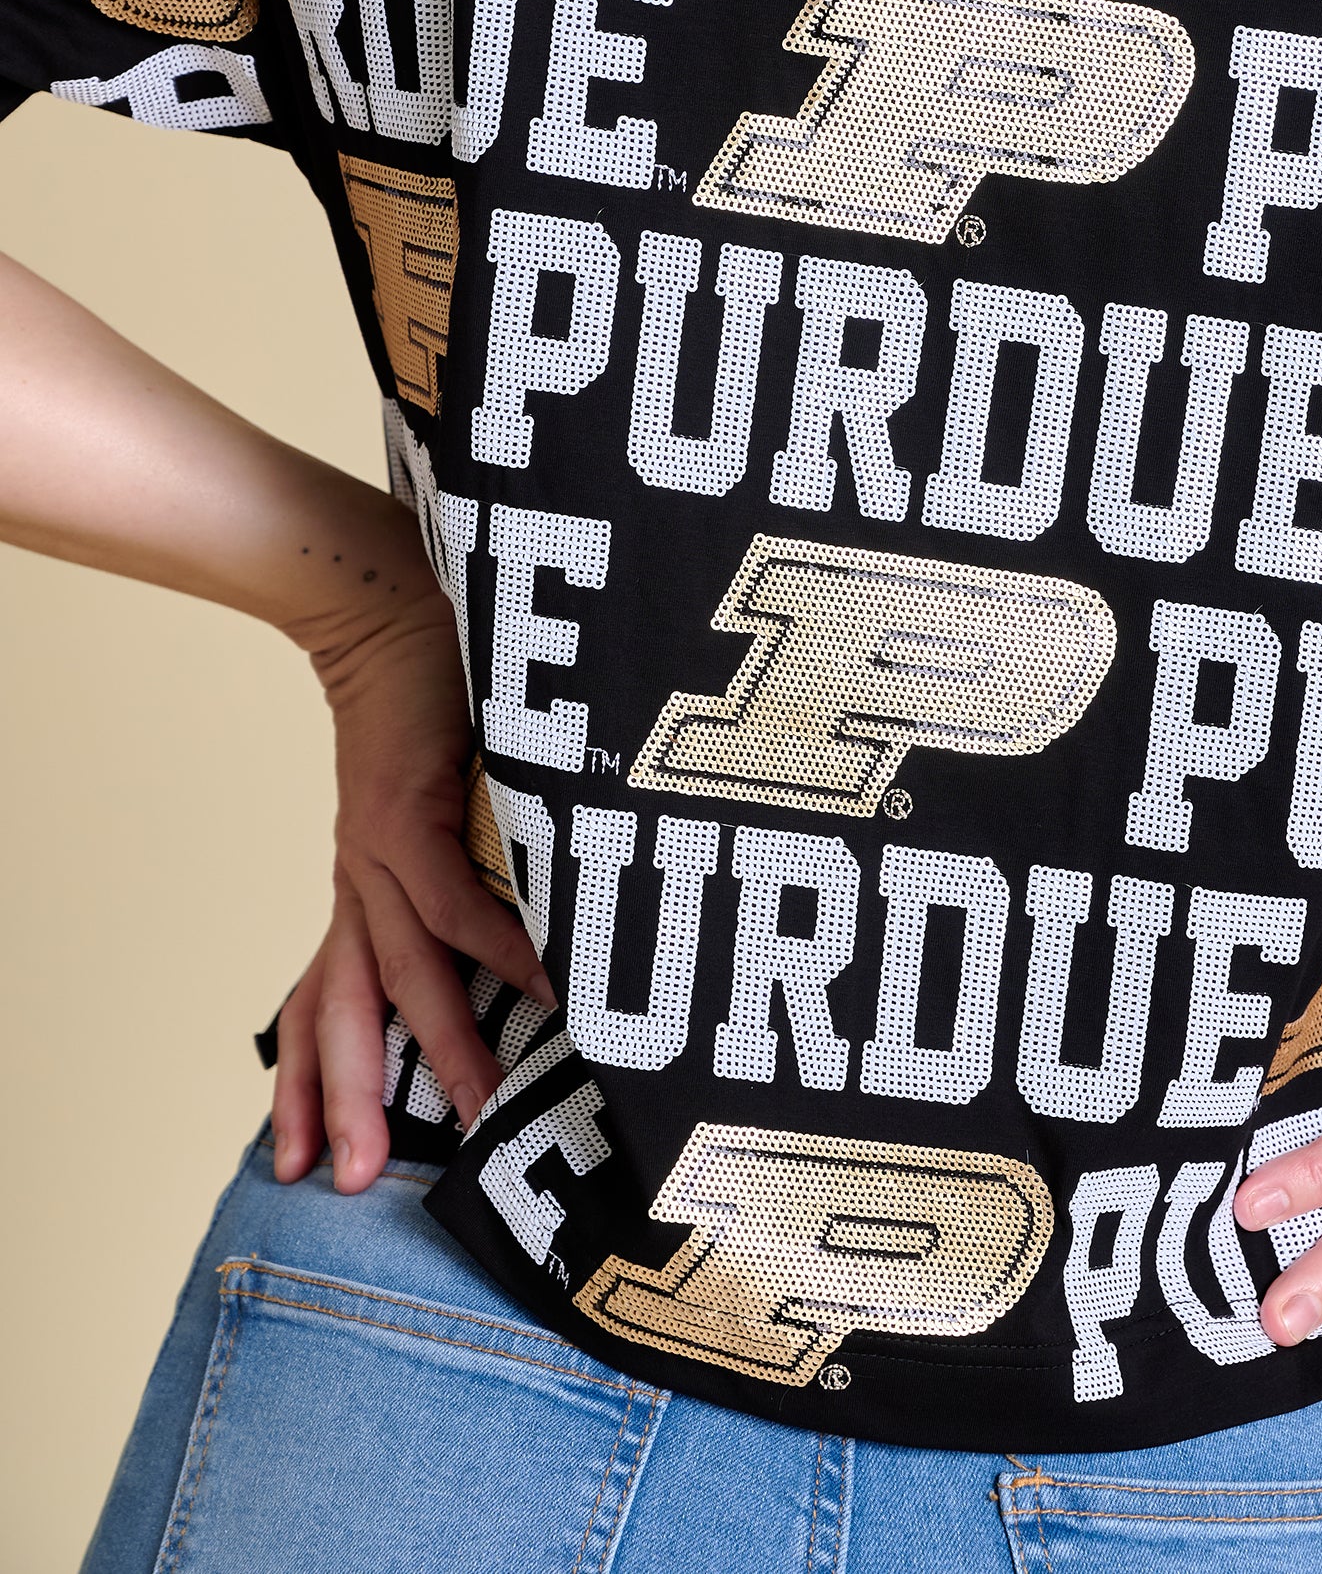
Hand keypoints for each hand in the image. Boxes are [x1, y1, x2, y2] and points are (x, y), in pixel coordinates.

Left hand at [270, 562, 551, 1190]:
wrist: (390, 599)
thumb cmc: (436, 692)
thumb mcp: (446, 795)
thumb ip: (479, 854)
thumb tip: (551, 911)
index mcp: (366, 885)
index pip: (328, 997)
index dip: (313, 1080)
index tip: (306, 1161)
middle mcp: (362, 882)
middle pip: (349, 1010)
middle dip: (351, 1102)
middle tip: (357, 1184)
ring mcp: (381, 852)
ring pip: (401, 976)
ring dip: (443, 1050)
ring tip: (482, 1115)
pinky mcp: (412, 814)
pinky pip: (459, 904)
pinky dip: (505, 951)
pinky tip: (548, 993)